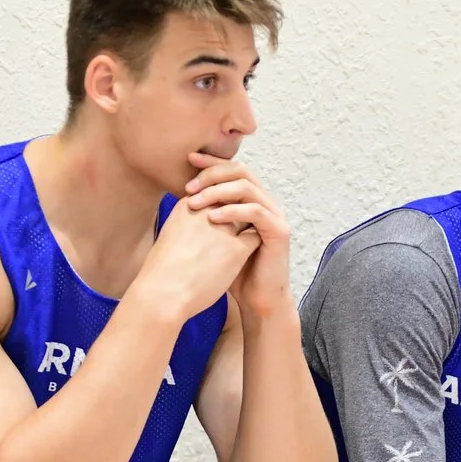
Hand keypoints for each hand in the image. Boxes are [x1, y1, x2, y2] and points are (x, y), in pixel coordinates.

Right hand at [132, 169, 257, 323]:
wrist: (162, 294)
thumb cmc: (161, 273)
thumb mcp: (169, 237)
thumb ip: (185, 227)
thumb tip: (195, 231)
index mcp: (189, 206)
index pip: (215, 197)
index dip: (222, 208)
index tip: (223, 221)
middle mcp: (207, 212)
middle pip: (233, 202)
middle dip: (238, 214)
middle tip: (243, 227)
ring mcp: (223, 229)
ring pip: (247, 217)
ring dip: (248, 227)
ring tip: (247, 242)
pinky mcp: (236, 249)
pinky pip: (255, 238)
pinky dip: (255, 244)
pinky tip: (251, 256)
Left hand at [186, 154, 291, 318]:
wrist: (257, 300)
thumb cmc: (234, 271)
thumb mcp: (215, 237)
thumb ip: (206, 215)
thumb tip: (181, 196)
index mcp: (251, 200)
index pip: (232, 170)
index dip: (211, 163)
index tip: (187, 161)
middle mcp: (266, 202)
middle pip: (241, 171)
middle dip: (213, 174)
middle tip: (189, 186)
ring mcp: (275, 215)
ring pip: (247, 187)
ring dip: (218, 192)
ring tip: (195, 202)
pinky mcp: (279, 231)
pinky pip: (255, 211)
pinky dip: (232, 211)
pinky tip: (212, 218)